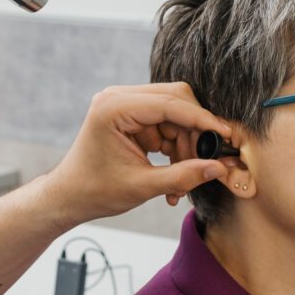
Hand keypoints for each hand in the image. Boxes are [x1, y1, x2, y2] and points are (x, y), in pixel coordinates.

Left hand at [40, 83, 232, 225]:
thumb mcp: (142, 186)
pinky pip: (165, 125)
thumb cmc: (95, 191)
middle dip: (193, 133)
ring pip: (174, 115)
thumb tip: (218, 168)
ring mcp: (124, 106)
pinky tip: (174, 175)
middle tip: (205, 162)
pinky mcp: (131, 117)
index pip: (169, 103)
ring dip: (185, 146)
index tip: (224, 135)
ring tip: (181, 183)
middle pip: (175, 100)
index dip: (201, 119)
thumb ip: (182, 176)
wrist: (70, 196)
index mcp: (114, 107)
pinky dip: (175, 148)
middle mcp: (118, 98)